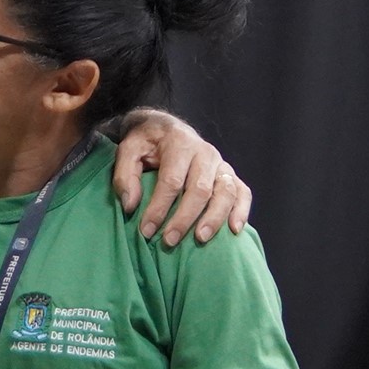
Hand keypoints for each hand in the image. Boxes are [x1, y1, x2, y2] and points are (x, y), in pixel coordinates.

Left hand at [112, 108, 250, 245]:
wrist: (167, 128)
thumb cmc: (146, 143)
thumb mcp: (128, 150)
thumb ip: (125, 175)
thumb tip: (131, 205)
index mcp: (178, 143)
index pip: (171, 180)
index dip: (159, 207)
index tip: (146, 230)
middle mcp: (205, 152)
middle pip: (199, 189)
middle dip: (184, 218)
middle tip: (169, 240)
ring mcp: (221, 163)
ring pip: (225, 192)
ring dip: (214, 218)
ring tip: (200, 239)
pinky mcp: (230, 174)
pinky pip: (243, 192)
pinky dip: (241, 211)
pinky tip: (234, 230)